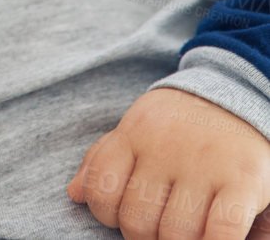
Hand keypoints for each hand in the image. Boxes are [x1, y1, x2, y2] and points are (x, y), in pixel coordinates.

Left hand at [68, 88, 269, 239]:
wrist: (238, 92)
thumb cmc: (180, 123)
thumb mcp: (139, 128)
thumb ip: (105, 159)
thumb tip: (75, 194)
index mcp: (135, 132)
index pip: (100, 188)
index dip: (107, 213)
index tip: (125, 213)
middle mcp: (165, 147)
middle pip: (136, 220)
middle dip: (144, 235)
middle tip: (159, 226)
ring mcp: (204, 163)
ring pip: (174, 235)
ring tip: (187, 230)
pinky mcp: (242, 180)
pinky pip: (220, 234)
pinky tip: (211, 238)